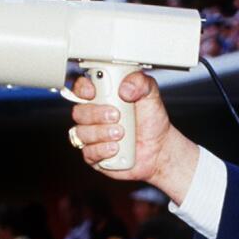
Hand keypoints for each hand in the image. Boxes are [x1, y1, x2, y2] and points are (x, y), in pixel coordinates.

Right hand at [68, 71, 199, 201]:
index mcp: (102, 97)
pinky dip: (102, 149)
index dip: (83, 89)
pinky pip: (88, 152)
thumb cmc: (151, 121)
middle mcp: (93, 116)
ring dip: (101, 132)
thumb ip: (140, 82)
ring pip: (81, 133)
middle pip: (78, 112)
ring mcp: (92, 136)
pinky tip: (116, 148)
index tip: (92, 92)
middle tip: (116, 115)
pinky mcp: (94, 155)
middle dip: (96, 113)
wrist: (160, 148)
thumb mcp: (151, 95)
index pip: (81, 89)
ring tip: (121, 133)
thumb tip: (125, 88)